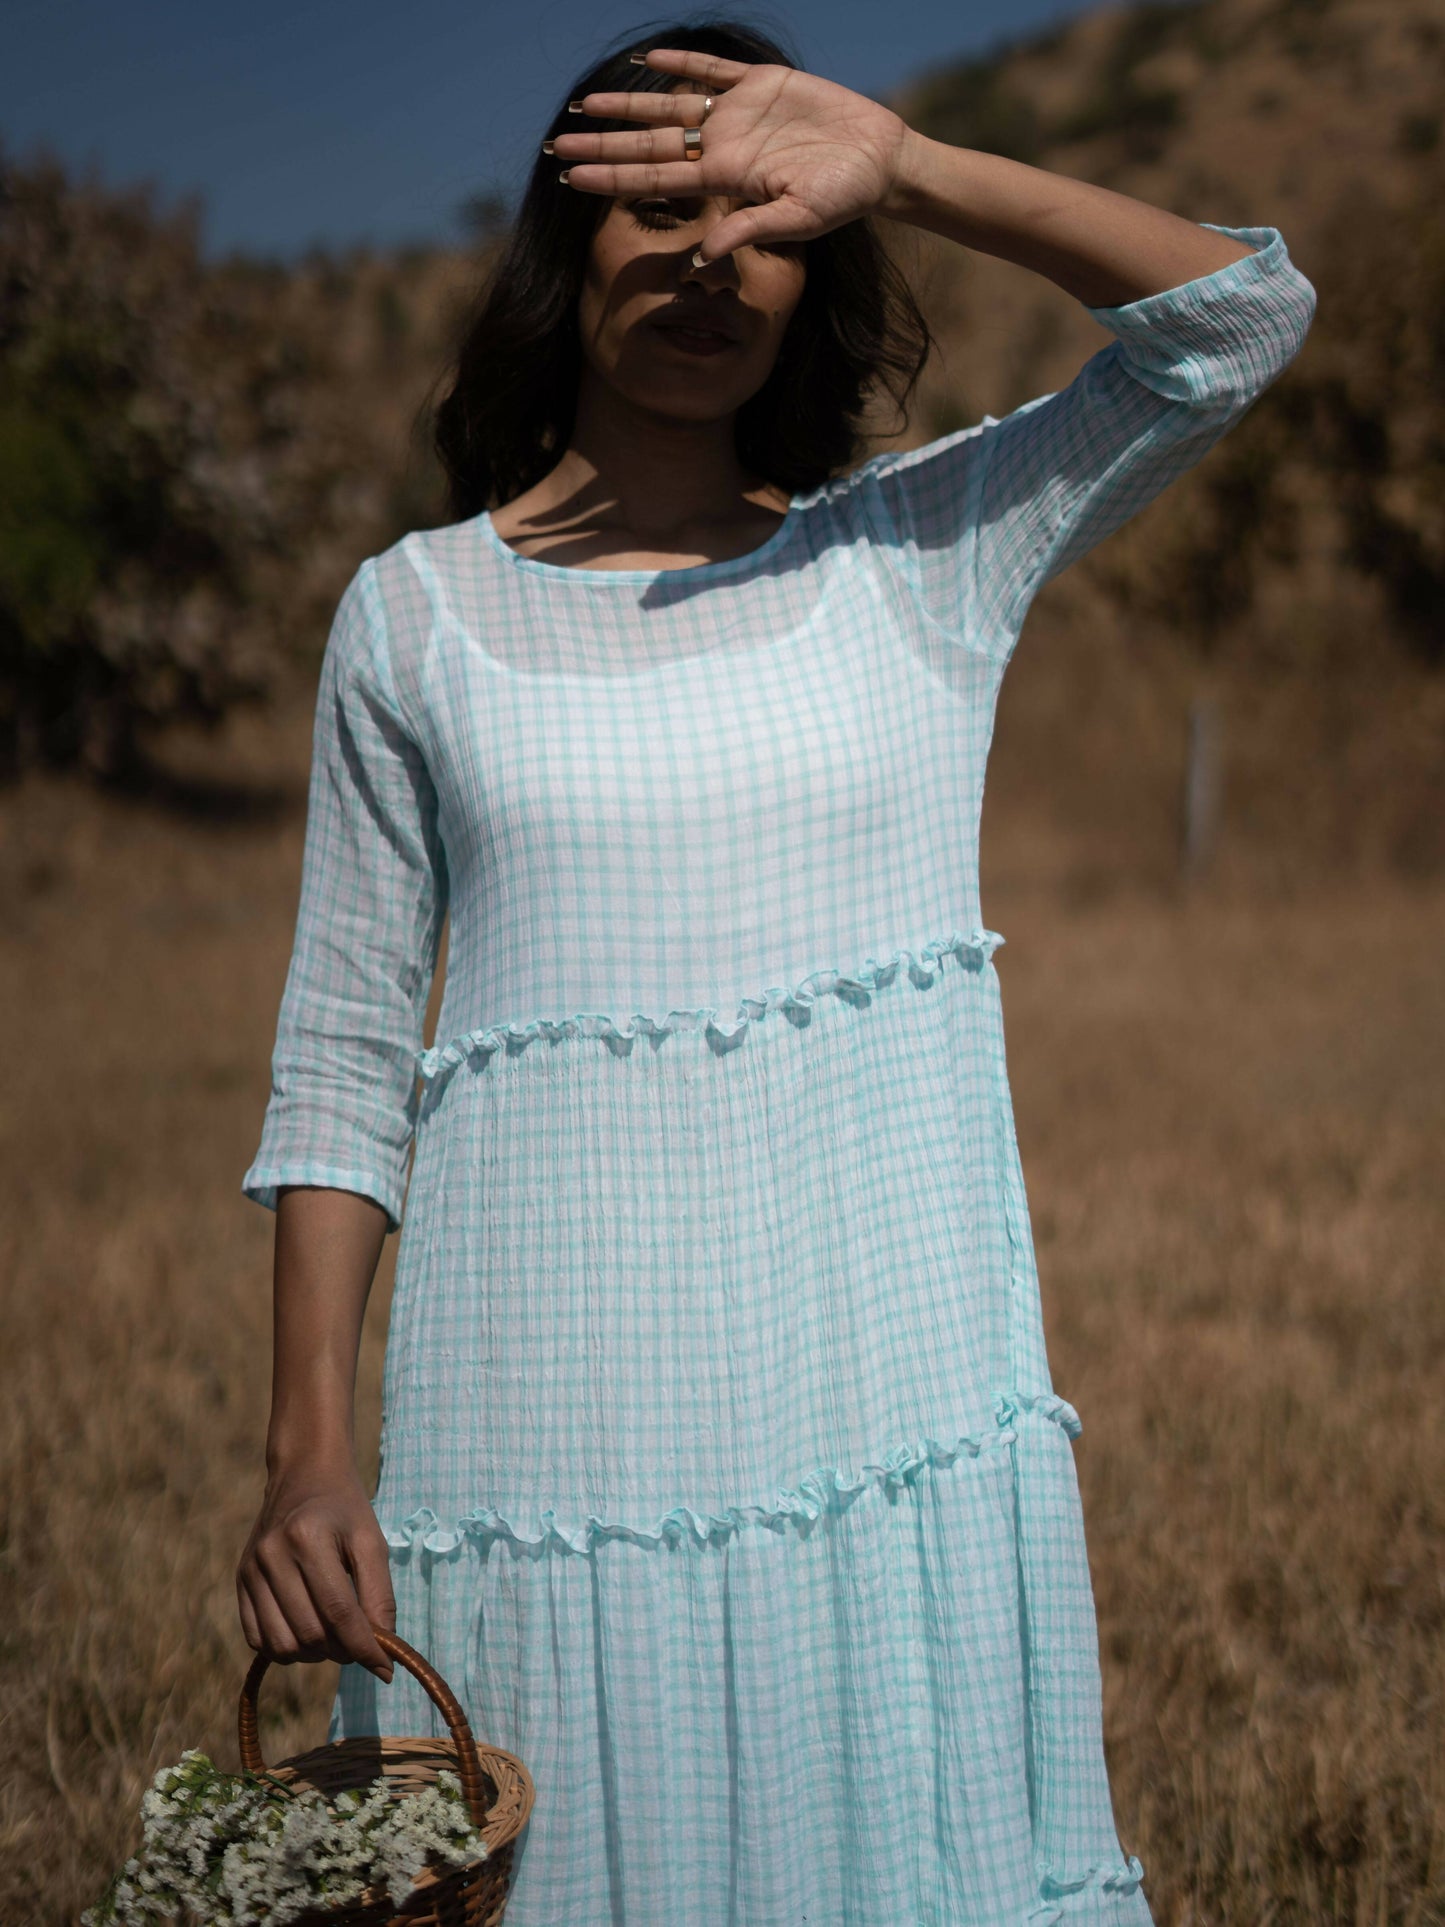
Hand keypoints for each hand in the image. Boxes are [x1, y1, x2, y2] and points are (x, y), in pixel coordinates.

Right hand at [236, 1456, 396, 1682]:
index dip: (364, 1647)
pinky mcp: (240, 1582)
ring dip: (314, 1654)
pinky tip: (307, 1630)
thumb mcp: (371, 1541)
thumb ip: (380, 1595)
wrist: (303, 1476)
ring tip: (333, 1635)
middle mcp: (272, 1555)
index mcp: (308, 1537)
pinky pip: (258, 1640)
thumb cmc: (345, 1510)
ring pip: (282, 1646)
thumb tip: (382, 1651)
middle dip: (342, 1651)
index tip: (385, 1670)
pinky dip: (286, 1649)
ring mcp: (250, 1570)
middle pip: (310, 1633)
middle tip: (359, 1643)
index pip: (338, 1611)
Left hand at [552, 47, 914, 262]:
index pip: (653, 178)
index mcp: (723, 179)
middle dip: (603, 143)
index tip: (570, 175)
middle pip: (648, 144)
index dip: (610, 175)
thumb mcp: (797, 221)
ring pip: (669, 107)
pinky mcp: (762, 85)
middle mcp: (721, 147)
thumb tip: (701, 258)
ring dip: (628, 104)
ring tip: (587, 102)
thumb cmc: (844, 198)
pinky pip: (712, 71)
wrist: (880, 162)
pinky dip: (682, 63)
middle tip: (558, 140)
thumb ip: (748, 231)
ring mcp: (738, 115)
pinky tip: (650, 60)